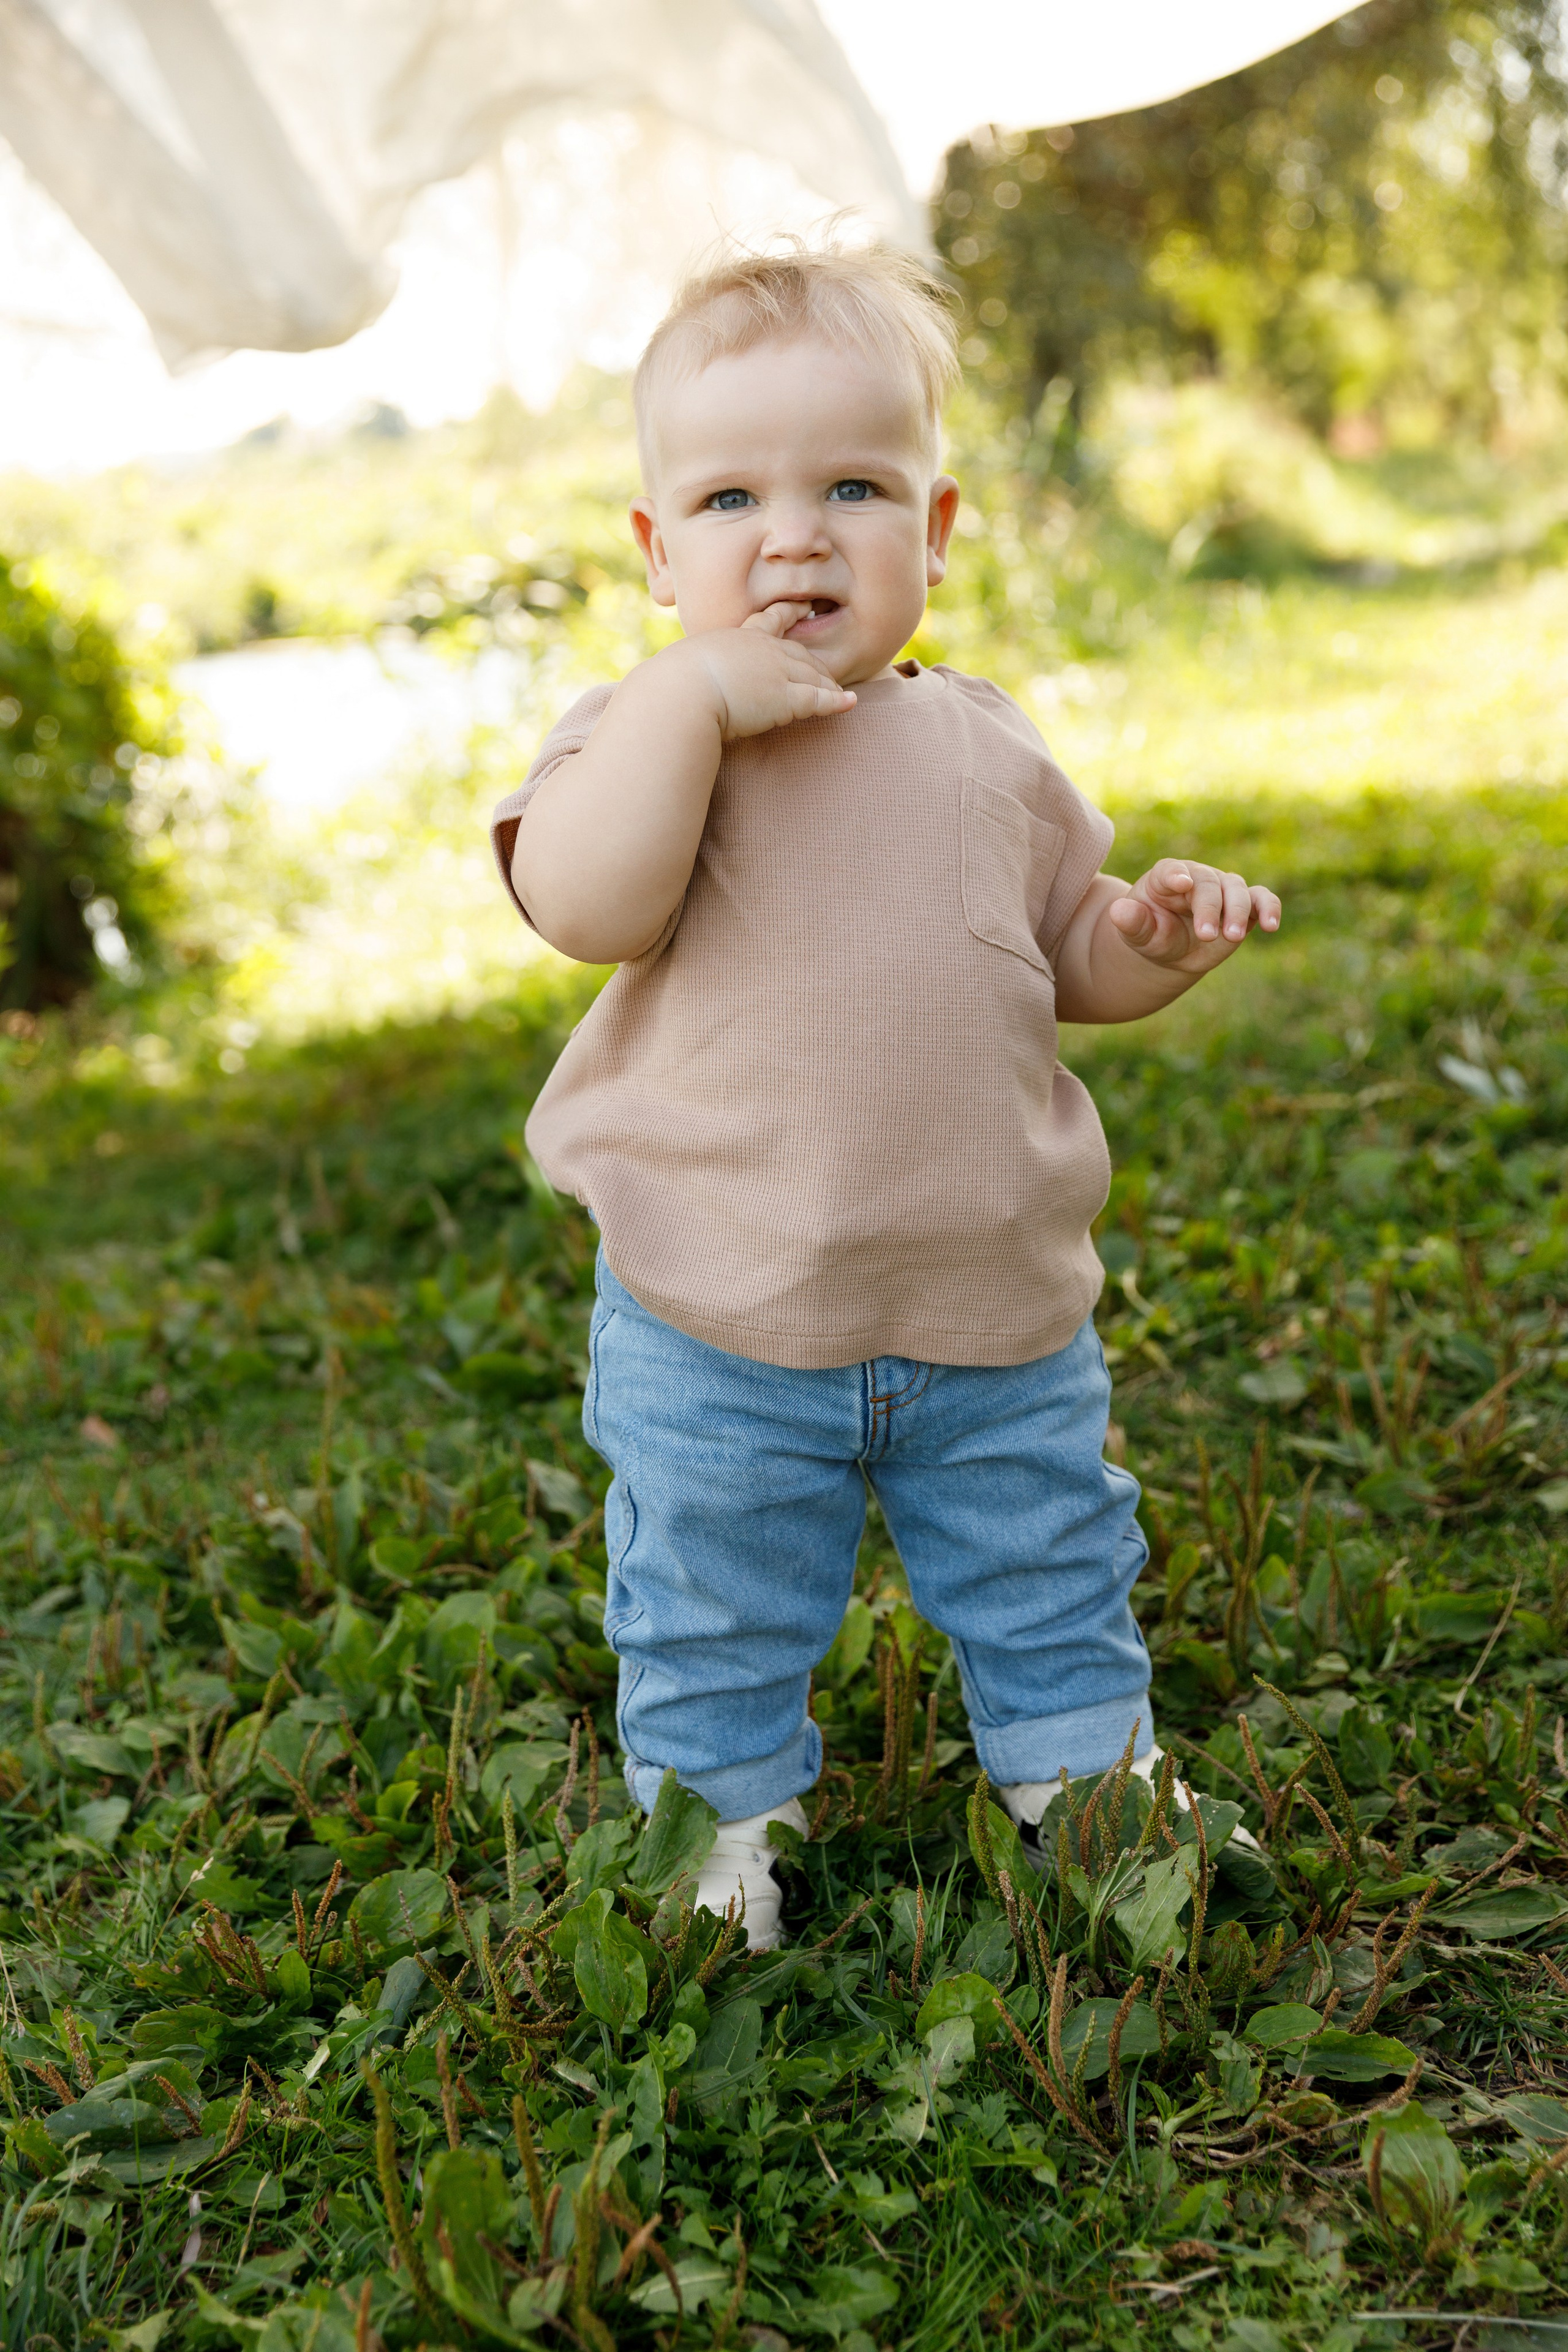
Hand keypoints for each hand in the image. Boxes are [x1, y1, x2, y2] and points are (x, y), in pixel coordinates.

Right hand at [678, 602, 856, 741]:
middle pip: (800, 653)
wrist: (682, 690)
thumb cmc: (673, 682)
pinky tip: (849, 704)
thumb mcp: (683, 666)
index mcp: (738, 637)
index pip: (770, 620)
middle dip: (816, 662)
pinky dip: (837, 702)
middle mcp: (764, 649)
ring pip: (813, 675)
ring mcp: (778, 672)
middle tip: (829, 669)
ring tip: (840, 693)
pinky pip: (819, 699)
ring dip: (828, 685)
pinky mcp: (786, 698)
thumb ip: (691, 671)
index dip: (790, 613)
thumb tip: (670, 683)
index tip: (804, 607)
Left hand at [1107, 858, 1280, 972]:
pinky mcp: (1245, 905)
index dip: (1177, 875)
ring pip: (1236, 889)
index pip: (1171, 870)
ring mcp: (1222, 889)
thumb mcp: (1137, 934)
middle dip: (1209, 908)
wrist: (1172, 948)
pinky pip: (1262, 899)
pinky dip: (1269, 908)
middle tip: (1206, 935)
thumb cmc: (1151, 934)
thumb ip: (1130, 923)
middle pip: (1207, 884)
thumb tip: (1119, 911)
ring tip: (1233, 937)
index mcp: (1165, 877)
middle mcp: (1197, 877)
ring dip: (1238, 912)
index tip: (1182, 883)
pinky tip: (1271, 926)